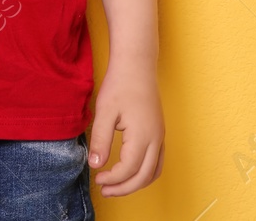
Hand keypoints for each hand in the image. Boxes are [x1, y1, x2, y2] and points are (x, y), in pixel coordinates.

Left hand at [87, 59, 163, 196]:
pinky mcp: (159, 133)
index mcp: (142, 136)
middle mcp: (156, 139)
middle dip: (124, 188)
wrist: (137, 65)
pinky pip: (157, 162)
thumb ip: (100, 140)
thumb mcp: (104, 111)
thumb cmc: (120, 85)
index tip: (96, 177)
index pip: (128, 169)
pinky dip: (145, 173)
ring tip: (116, 185)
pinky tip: (129, 172)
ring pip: (153, 172)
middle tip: (104, 190)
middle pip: (143, 177)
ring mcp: (160, 137)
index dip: (111, 178)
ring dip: (136, 183)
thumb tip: (95, 164)